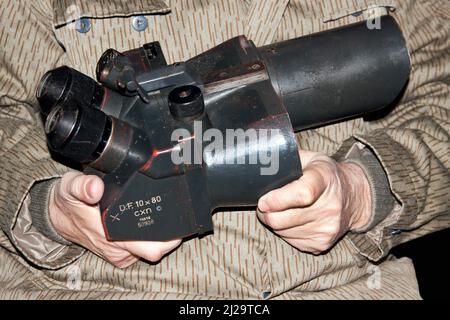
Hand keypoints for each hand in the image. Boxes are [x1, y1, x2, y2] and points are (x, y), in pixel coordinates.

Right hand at [49, 171, 181, 267]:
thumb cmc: (68, 201)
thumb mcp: (70, 187)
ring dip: (161, 235)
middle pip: (157, 250)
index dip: (170, 237)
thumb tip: (95, 188)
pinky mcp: (121, 252)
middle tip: (178, 212)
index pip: (152, 247)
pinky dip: (150, 236)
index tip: (180, 219)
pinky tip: (152, 220)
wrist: (58, 216)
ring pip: (152, 249)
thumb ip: (83, 186)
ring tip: (166, 212)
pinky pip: (143, 247)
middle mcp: (118, 249)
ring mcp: (120, 252)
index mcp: (111, 236)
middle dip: (171, 236)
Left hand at [257, 150, 371, 253]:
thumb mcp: (311, 158)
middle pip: (283, 219)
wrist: (354, 197)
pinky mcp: (322, 244)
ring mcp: (327, 228)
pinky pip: (289, 241)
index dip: (277, 200)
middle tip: (265, 204)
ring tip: (280, 210)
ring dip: (274, 222)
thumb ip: (288, 159)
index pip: (301, 194)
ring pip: (281, 232)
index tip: (263, 200)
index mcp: (324, 178)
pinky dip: (285, 231)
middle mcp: (329, 206)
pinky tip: (292, 220)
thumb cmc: (325, 175)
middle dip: (266, 212)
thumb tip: (263, 162)